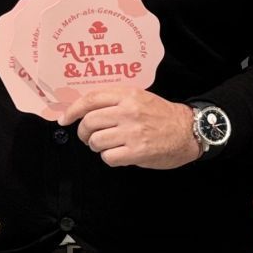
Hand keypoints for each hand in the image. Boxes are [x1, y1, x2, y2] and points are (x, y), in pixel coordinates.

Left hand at [58, 88, 202, 168]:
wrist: (188, 131)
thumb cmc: (162, 115)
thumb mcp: (140, 97)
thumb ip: (116, 99)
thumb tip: (85, 109)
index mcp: (128, 95)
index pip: (91, 99)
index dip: (72, 110)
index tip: (64, 119)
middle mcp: (129, 111)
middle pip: (89, 122)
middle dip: (83, 133)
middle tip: (89, 137)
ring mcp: (133, 132)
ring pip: (96, 141)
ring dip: (97, 146)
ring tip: (108, 146)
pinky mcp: (137, 151)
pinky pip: (108, 157)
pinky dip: (110, 158)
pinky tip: (120, 154)